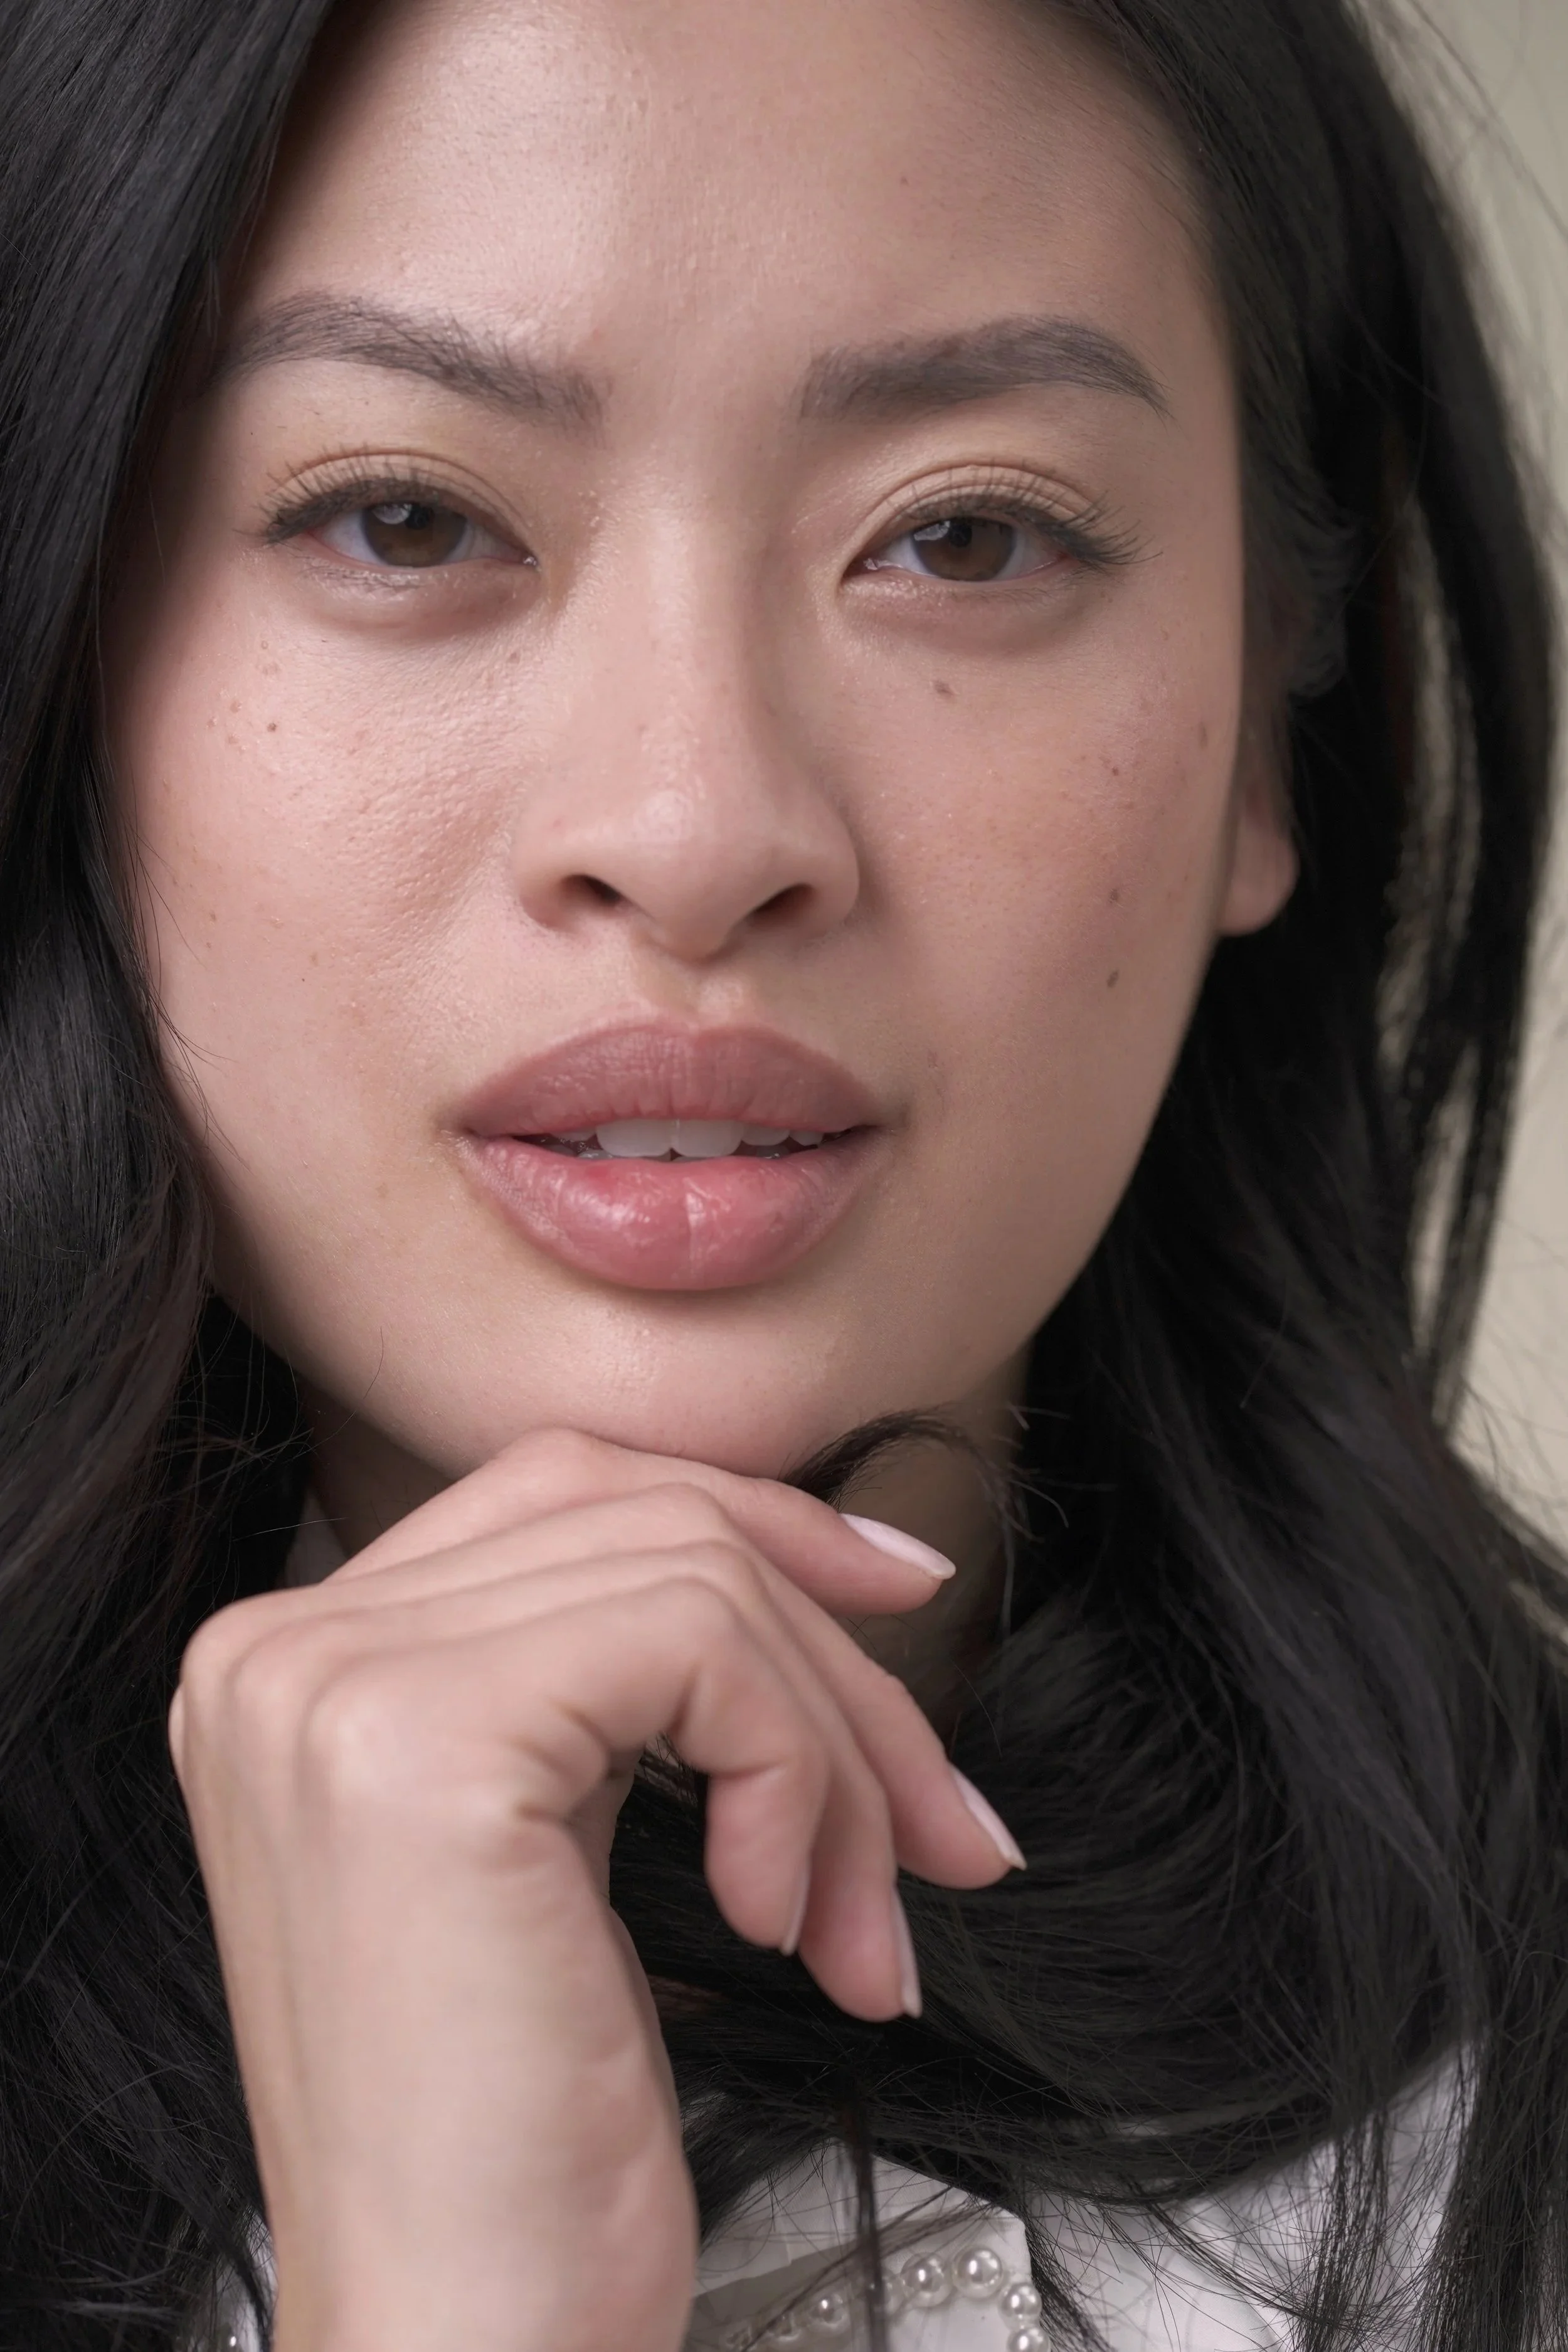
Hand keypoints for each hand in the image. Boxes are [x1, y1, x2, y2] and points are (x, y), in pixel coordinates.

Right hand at [169, 1429, 1019, 2351]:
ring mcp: (336, 1685)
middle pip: (649, 1523)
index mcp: (294, 1665)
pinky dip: (796, 1775)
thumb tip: (830, 1557)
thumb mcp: (552, 1853)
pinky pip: (703, 1645)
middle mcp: (282, 1650)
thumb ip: (613, 1684)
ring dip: (837, 1758)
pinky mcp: (427, 1741)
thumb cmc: (516, 2144)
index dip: (755, 1521)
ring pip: (700, 1579)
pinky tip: (777, 1922)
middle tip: (944, 1829)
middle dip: (836, 1665)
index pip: (566, 1490)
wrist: (458, 2347)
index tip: (897, 1592)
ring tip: (860, 1925)